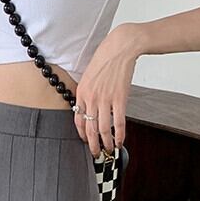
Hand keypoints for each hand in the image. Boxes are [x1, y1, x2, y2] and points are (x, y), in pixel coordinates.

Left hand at [73, 23, 139, 156]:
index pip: (78, 120)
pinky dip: (120, 135)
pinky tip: (120, 141)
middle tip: (96, 153)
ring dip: (106, 143)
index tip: (86, 141)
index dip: (82, 135)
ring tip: (108, 149)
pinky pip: (119, 122)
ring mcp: (105, 99)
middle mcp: (91, 98)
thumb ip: (87, 93)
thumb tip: (89, 109)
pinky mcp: (119, 99)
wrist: (121, 47)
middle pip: (90, 129)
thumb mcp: (89, 76)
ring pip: (104, 129)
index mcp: (82, 93)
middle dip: (93, 145)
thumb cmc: (105, 58)